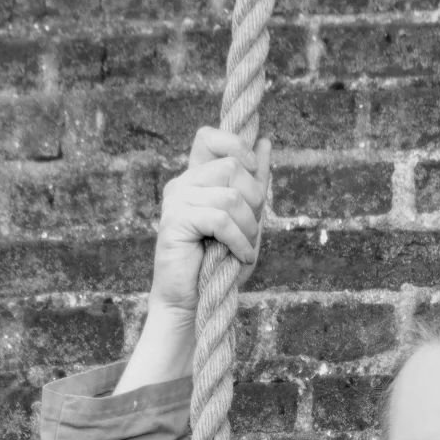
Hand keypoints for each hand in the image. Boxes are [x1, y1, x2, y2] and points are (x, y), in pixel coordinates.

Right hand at [146, 126, 272, 320]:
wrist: (194, 303)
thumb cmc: (220, 264)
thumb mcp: (246, 218)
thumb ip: (254, 182)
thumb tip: (265, 142)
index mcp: (196, 179)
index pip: (208, 136)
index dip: (235, 146)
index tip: (252, 170)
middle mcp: (182, 184)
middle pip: (231, 167)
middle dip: (254, 200)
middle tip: (250, 230)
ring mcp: (176, 201)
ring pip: (230, 196)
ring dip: (248, 227)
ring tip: (244, 248)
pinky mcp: (175, 222)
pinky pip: (221, 220)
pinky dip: (239, 241)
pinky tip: (239, 256)